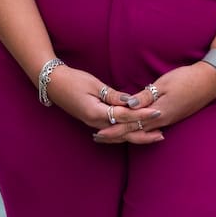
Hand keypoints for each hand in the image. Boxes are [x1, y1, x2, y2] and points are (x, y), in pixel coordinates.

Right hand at [44, 65, 163, 142]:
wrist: (53, 84)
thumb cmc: (73, 80)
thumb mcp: (94, 84)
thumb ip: (112, 95)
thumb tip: (129, 102)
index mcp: (96, 113)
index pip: (124, 116)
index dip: (142, 114)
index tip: (157, 112)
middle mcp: (95, 123)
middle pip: (123, 132)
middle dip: (143, 132)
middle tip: (162, 134)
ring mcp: (93, 124)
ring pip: (119, 134)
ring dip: (136, 135)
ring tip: (153, 136)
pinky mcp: (92, 121)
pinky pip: (112, 131)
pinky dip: (125, 133)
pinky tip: (133, 132)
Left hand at [92, 61, 215, 142]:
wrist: (210, 82)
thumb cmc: (186, 79)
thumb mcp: (164, 84)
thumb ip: (145, 96)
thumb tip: (128, 106)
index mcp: (158, 113)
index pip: (130, 124)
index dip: (114, 129)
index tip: (98, 133)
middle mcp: (162, 120)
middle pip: (134, 131)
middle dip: (115, 135)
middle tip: (97, 138)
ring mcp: (168, 119)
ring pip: (142, 131)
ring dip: (126, 133)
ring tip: (111, 135)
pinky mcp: (172, 116)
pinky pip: (151, 127)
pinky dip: (138, 129)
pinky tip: (134, 129)